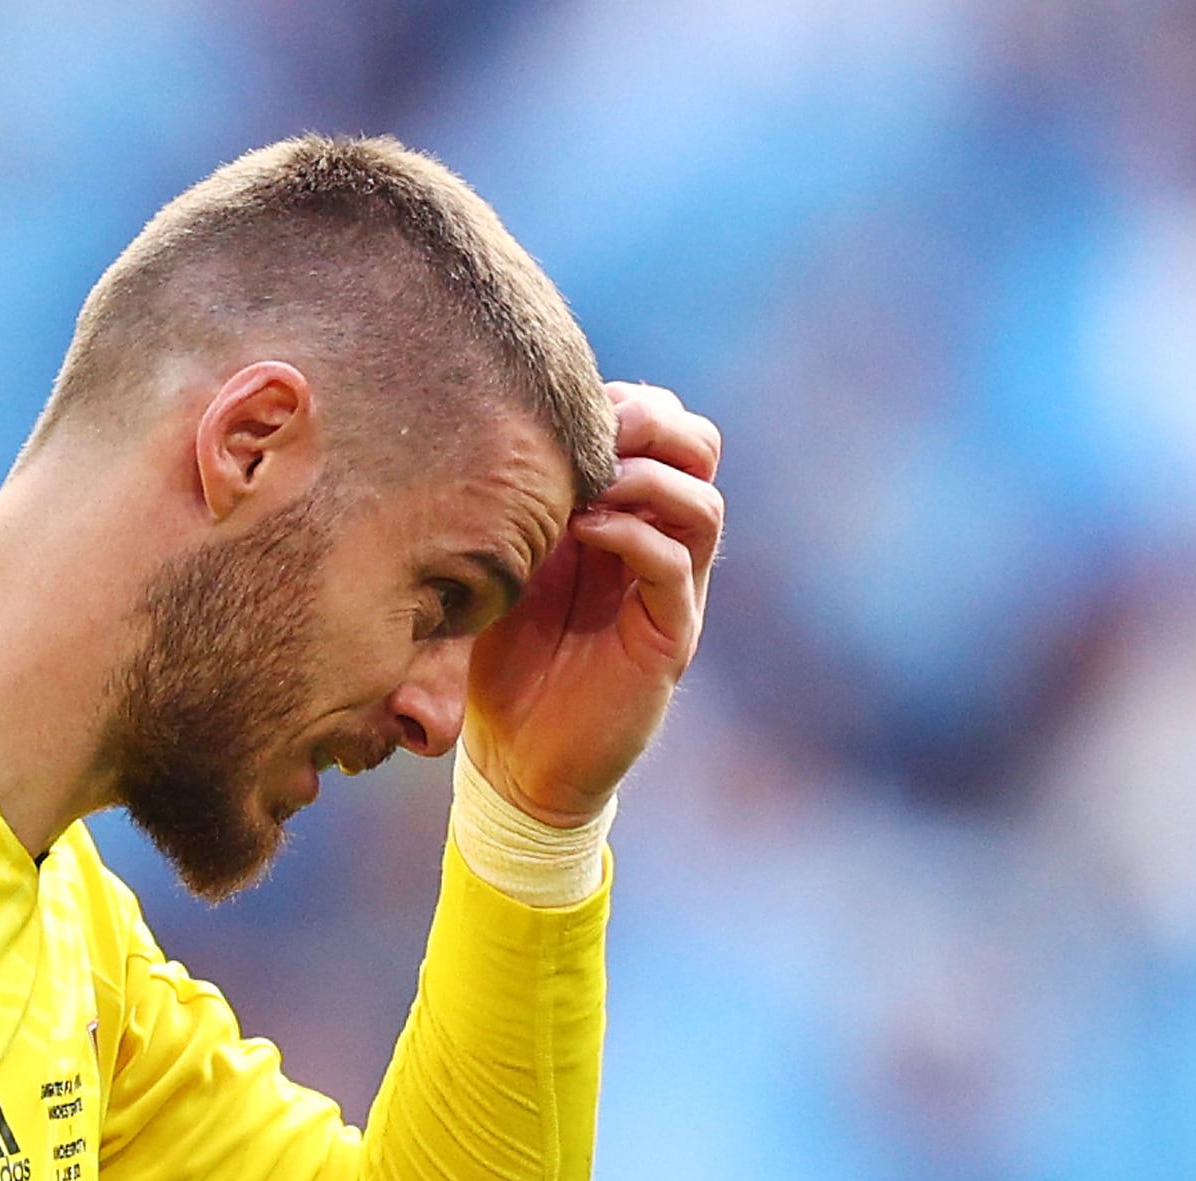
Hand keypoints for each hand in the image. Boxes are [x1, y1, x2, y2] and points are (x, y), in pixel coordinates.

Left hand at [462, 381, 721, 825]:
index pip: (664, 429)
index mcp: (626, 517)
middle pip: (700, 450)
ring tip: (593, 481)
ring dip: (648, 477)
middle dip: (654, 423)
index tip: (575, 404)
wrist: (519, 763)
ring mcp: (671, 592)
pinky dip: (636, 536)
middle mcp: (658, 545)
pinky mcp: (670, 638)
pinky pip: (675, 567)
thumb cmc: (506, 663)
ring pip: (702, 503)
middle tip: (602, 428)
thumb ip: (522, 508)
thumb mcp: (506, 568)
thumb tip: (493, 432)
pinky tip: (586, 531)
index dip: (630, 402)